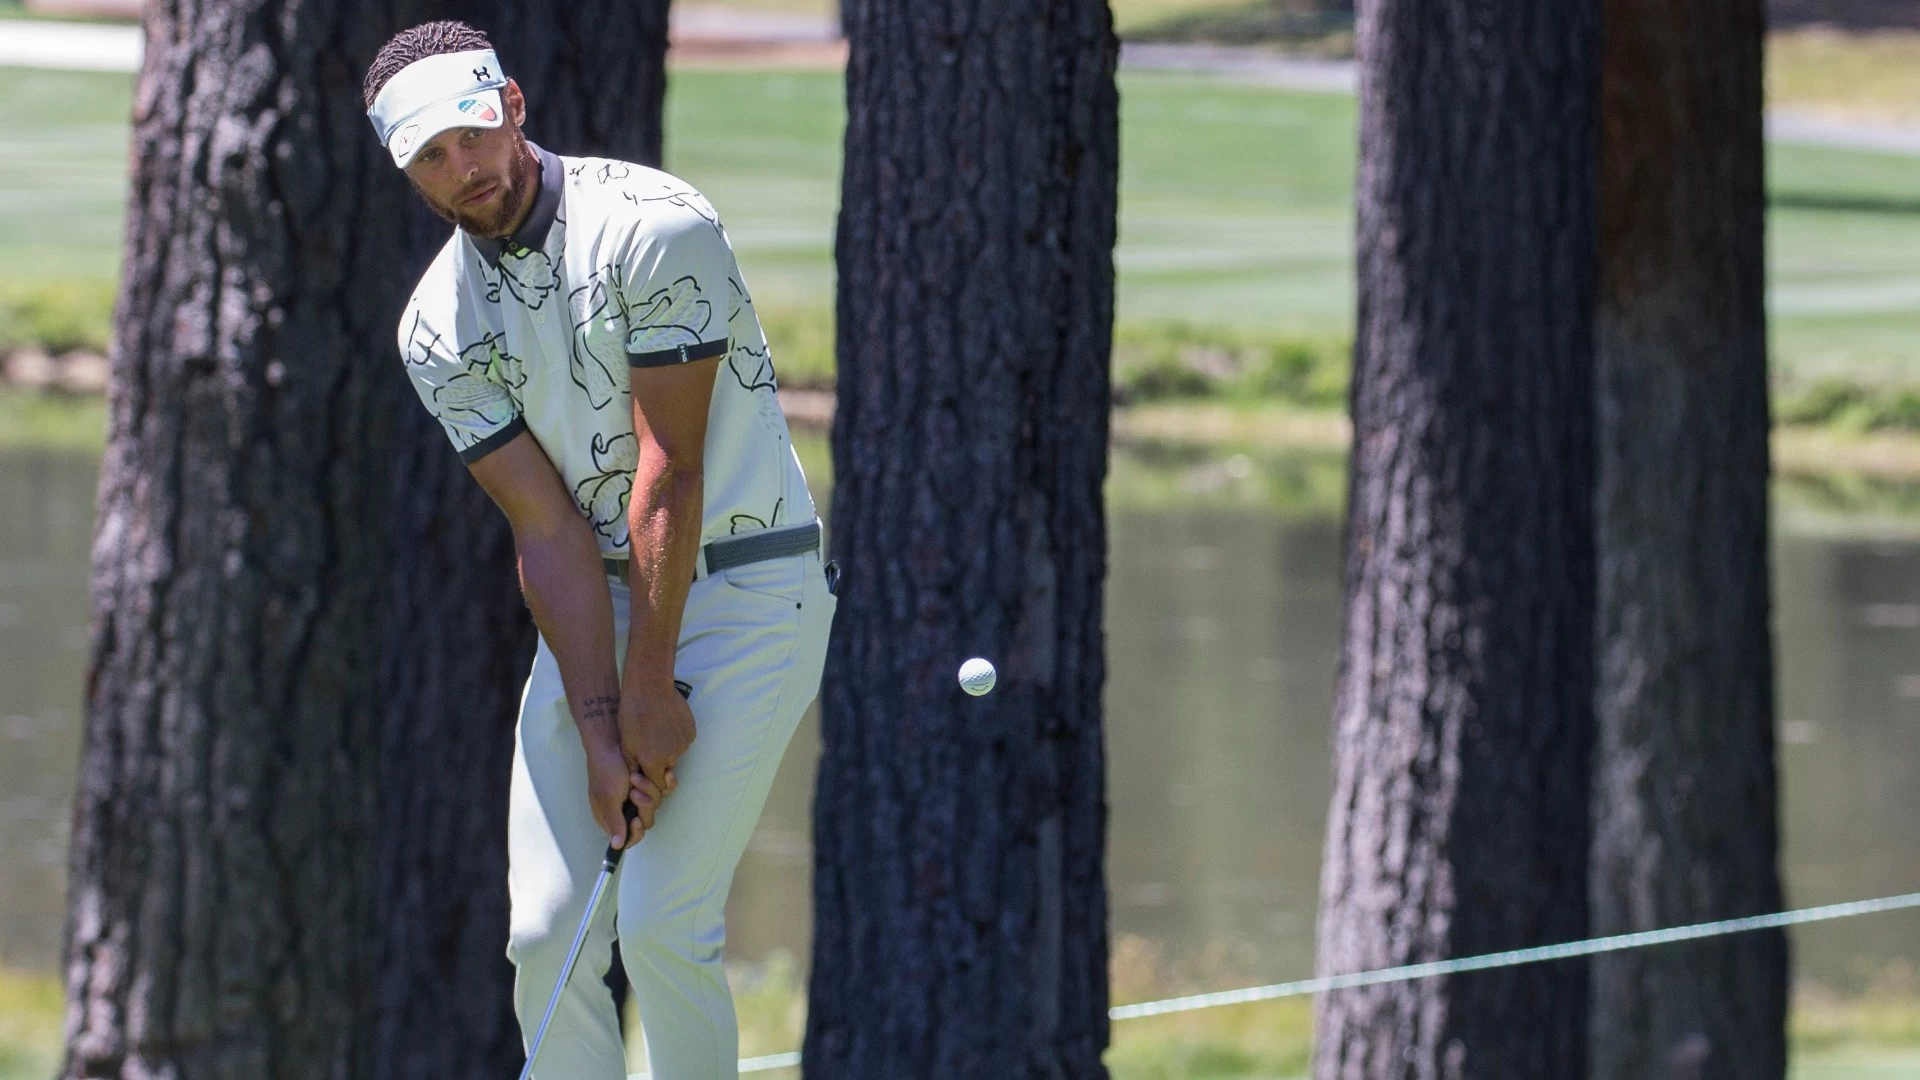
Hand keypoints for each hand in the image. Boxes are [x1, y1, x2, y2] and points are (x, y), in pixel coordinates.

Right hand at [586, 737, 662, 849]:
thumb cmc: (605, 770)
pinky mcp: (650, 783)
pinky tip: (666, 773)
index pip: (629, 837)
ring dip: (649, 789)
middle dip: (643, 806)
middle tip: (634, 792)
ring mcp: (639, 795)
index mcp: (612, 817)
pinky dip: (666, 782)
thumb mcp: (608, 797)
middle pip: (646, 821)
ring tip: (635, 776)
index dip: (635, 832)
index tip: (636, 821)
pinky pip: (665, 789)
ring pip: (656, 804)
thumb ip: (614, 821)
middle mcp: (627, 809)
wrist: (612, 741)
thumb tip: (616, 846)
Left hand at [619, 681, 695, 805]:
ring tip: (656, 730)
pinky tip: (666, 723)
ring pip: (676, 754)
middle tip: (649, 744)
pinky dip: (676, 736)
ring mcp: (684, 744)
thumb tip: (639, 779)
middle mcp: (672, 756)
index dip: (651, 779)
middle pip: (667, 768)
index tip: (645, 769)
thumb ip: (634, 766)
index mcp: (653, 762)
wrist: (649, 688)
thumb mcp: (625, 745)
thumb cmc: (632, 716)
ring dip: (668, 748)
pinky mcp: (691, 731)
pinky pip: (683, 741)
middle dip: (659, 762)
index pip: (658, 785)